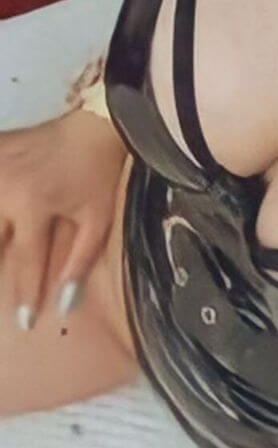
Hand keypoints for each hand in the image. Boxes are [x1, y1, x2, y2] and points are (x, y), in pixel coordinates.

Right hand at [0, 104, 127, 329]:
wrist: (93, 123)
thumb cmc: (97, 173)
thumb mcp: (98, 217)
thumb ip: (81, 261)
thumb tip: (66, 305)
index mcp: (34, 203)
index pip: (25, 261)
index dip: (26, 296)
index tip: (25, 324)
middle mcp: (5, 187)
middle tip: (2, 299)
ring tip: (4, 264)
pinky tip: (1, 230)